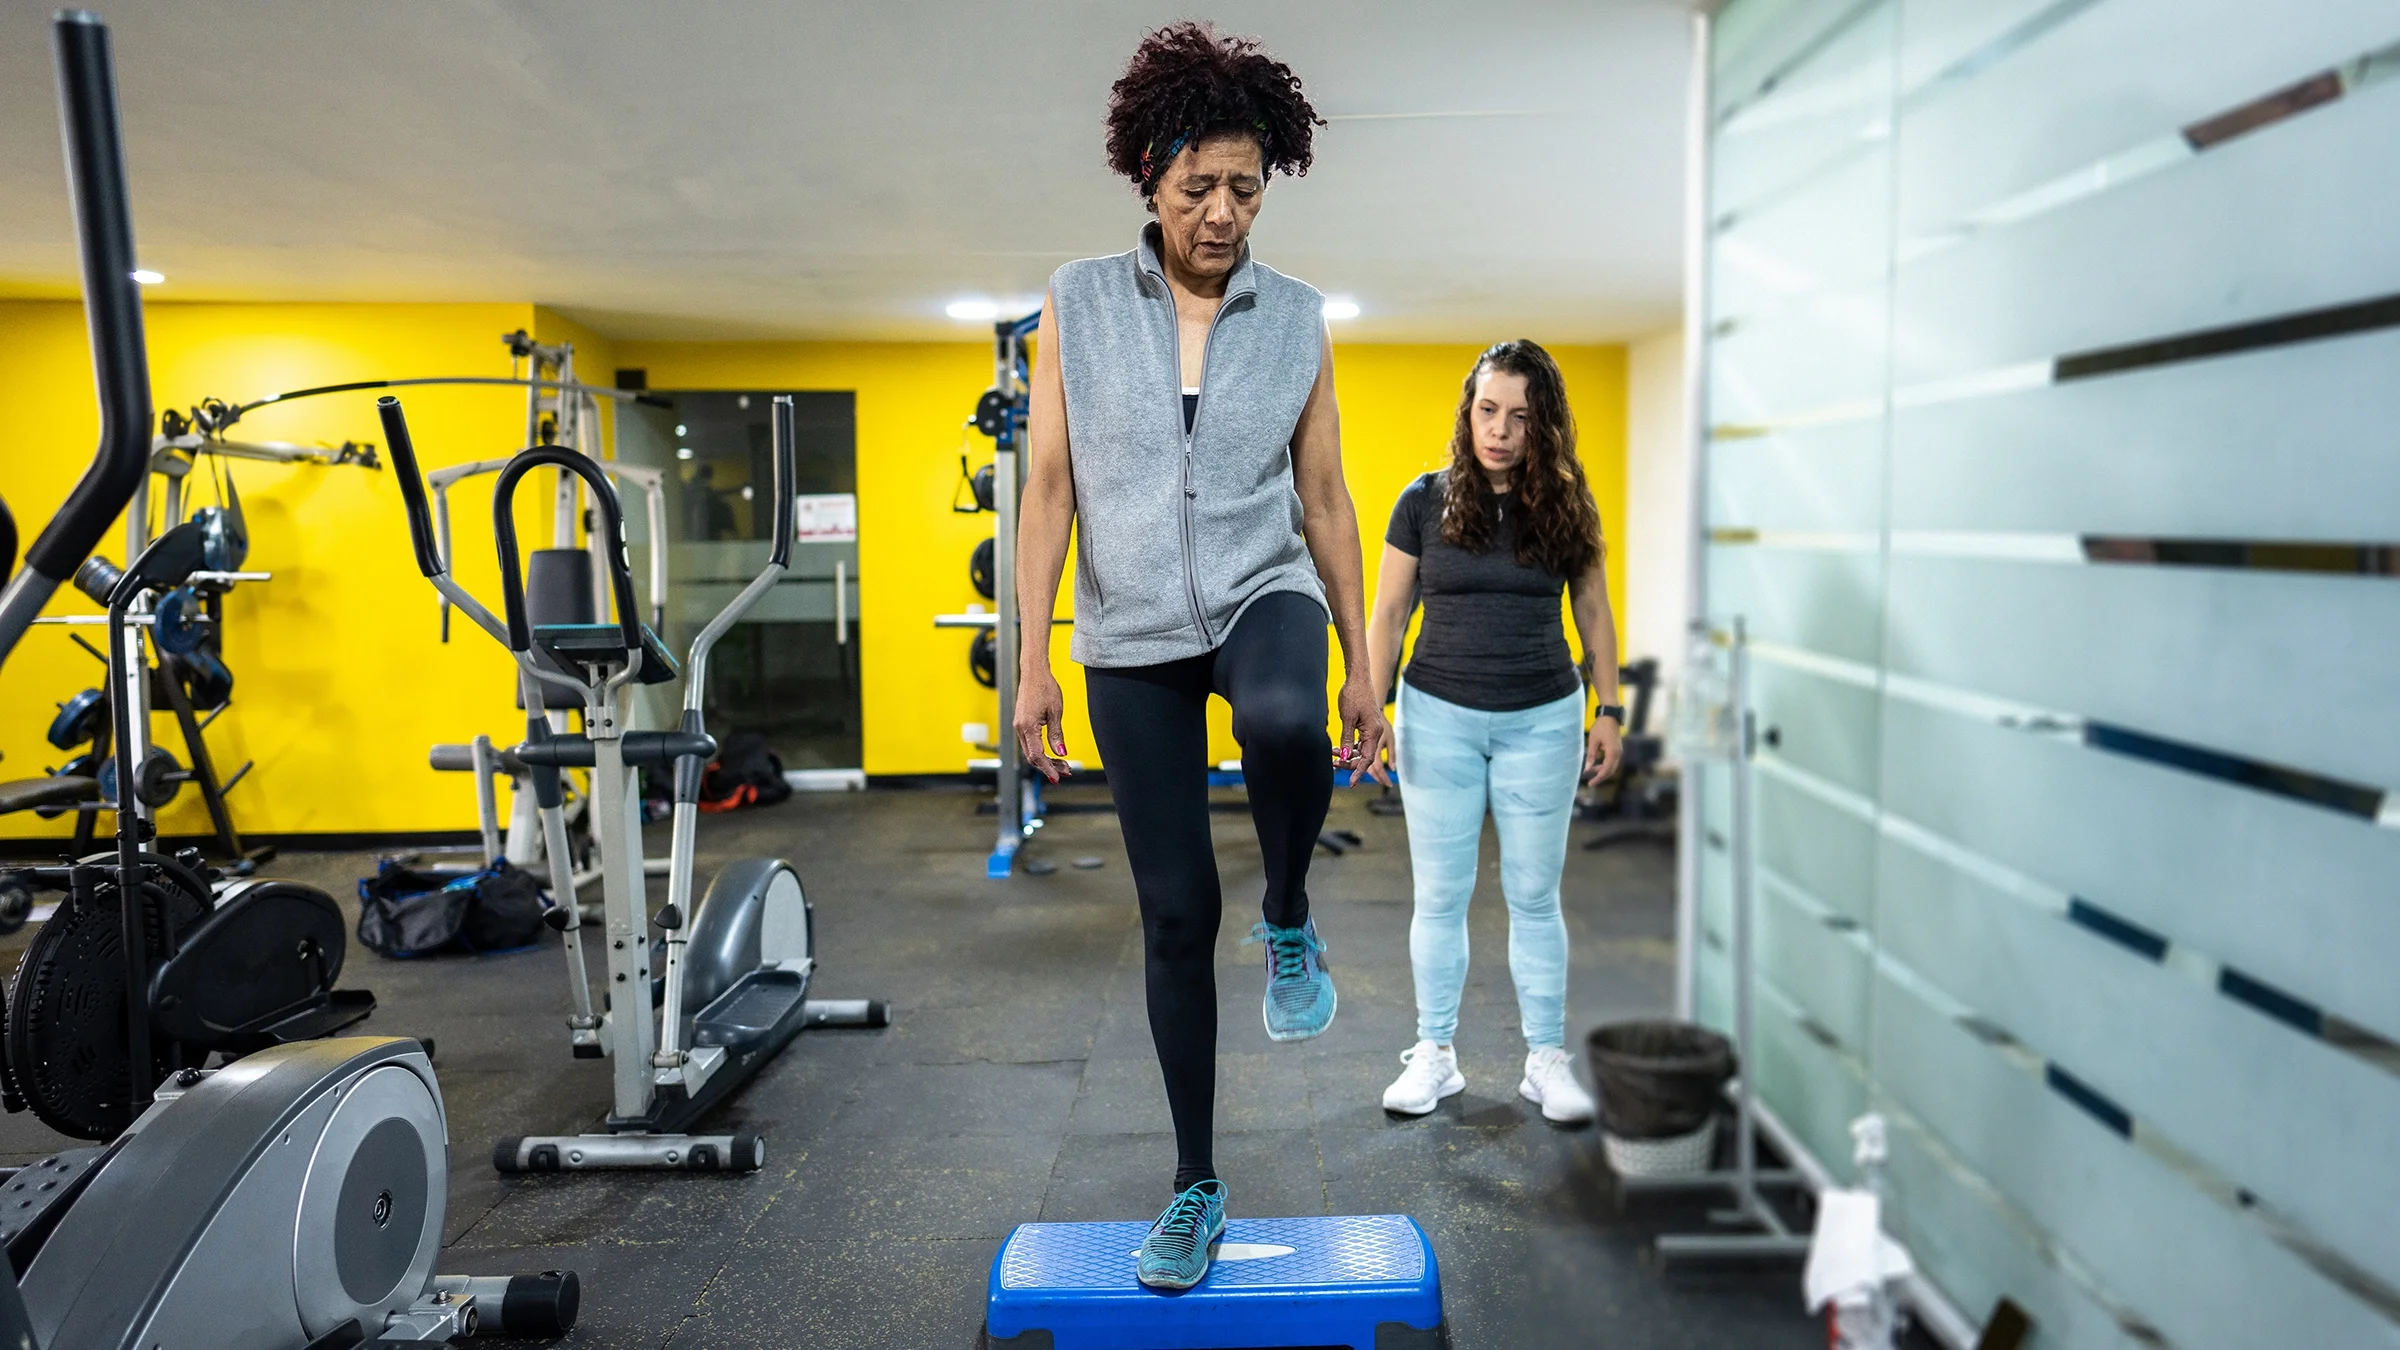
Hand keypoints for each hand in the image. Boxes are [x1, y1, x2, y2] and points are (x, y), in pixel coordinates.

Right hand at [1014, 666, 1072, 782]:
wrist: (1034, 672)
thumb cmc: (1045, 687)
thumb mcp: (1056, 712)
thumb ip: (1057, 735)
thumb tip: (1062, 753)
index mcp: (1028, 727)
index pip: (1037, 756)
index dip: (1048, 769)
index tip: (1058, 778)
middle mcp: (1020, 728)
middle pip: (1033, 757)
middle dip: (1049, 767)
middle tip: (1067, 771)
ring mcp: (1019, 726)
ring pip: (1031, 751)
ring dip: (1046, 760)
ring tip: (1063, 764)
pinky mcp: (1021, 724)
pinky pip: (1029, 743)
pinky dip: (1041, 751)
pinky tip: (1052, 752)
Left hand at [1332, 675, 1392, 786]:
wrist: (1357, 678)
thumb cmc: (1353, 695)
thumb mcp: (1347, 719)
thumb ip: (1346, 740)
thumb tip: (1343, 757)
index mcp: (1373, 732)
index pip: (1368, 759)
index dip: (1359, 772)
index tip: (1352, 783)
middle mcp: (1376, 732)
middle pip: (1365, 756)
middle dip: (1350, 763)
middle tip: (1333, 763)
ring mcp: (1372, 729)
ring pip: (1362, 750)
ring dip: (1348, 755)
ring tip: (1332, 755)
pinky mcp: (1367, 725)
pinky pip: (1360, 742)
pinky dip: (1350, 747)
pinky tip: (1338, 748)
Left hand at [1582, 713, 1622, 784]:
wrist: (1610, 716)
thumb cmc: (1601, 727)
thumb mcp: (1593, 741)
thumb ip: (1591, 755)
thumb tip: (1587, 769)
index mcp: (1612, 752)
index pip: (1606, 770)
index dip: (1598, 778)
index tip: (1590, 784)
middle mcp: (1618, 753)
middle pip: (1610, 771)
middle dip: (1600, 777)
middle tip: (1590, 782)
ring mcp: (1618, 752)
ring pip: (1611, 766)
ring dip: (1601, 771)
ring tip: (1590, 772)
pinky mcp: (1617, 749)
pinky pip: (1611, 761)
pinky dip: (1604, 765)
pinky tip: (1595, 765)